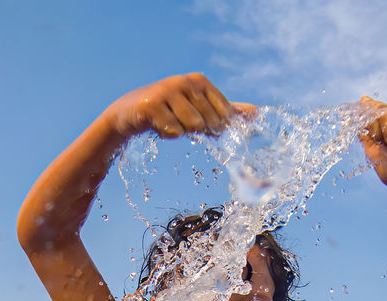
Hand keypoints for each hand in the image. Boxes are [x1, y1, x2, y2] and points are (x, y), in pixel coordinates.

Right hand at [112, 73, 255, 138]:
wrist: (129, 113)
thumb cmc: (170, 111)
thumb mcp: (199, 109)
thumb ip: (228, 111)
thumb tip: (256, 114)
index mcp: (199, 81)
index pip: (224, 114)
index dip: (215, 126)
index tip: (200, 124)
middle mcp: (184, 81)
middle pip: (208, 122)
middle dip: (196, 130)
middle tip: (179, 121)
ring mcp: (167, 90)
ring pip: (192, 127)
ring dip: (180, 131)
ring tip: (168, 121)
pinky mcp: (150, 105)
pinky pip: (173, 131)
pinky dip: (166, 134)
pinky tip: (156, 124)